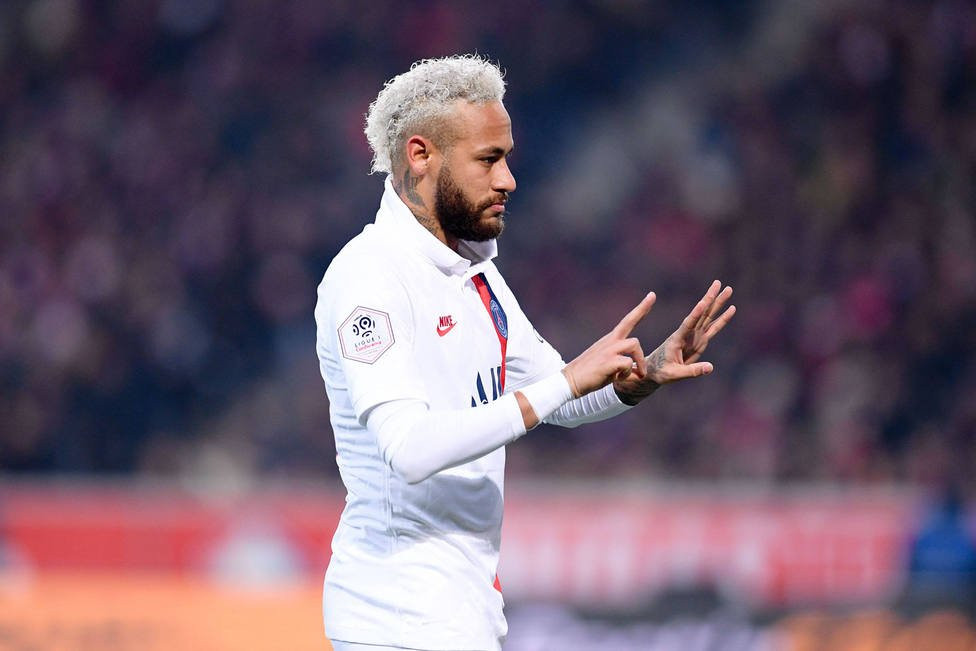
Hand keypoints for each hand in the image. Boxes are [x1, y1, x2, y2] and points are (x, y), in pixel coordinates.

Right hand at [561, 292, 656, 397]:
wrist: (570, 381)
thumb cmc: (590, 375)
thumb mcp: (608, 365)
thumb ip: (623, 363)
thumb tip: (638, 370)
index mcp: (610, 340)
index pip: (627, 321)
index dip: (640, 309)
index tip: (651, 295)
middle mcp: (610, 341)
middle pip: (630, 321)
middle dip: (642, 309)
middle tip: (652, 294)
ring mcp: (608, 349)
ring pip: (634, 344)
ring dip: (640, 361)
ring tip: (637, 373)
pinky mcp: (608, 361)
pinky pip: (628, 363)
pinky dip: (628, 374)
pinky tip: (618, 379)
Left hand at [614, 280, 734, 404]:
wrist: (655, 370)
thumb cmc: (661, 372)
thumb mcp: (674, 374)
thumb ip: (692, 371)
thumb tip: (710, 367)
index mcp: (678, 339)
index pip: (688, 324)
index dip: (696, 314)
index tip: (703, 302)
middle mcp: (687, 333)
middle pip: (701, 313)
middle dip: (710, 298)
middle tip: (718, 283)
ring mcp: (695, 336)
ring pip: (709, 316)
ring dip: (718, 303)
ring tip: (728, 289)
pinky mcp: (700, 341)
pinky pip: (714, 328)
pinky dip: (723, 319)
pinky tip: (731, 309)